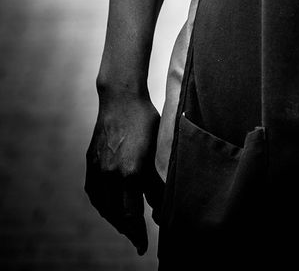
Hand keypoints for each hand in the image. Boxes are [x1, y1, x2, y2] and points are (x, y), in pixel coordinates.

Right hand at [85, 92, 164, 254]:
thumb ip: (157, 181)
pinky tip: (109, 206)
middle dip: (127, 229)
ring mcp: (98, 169)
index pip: (132, 215)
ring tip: (125, 224)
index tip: (143, 246)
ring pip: (103, 205)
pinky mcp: (90, 162)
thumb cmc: (145, 121)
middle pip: (116, 214)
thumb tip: (160, 207)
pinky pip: (94, 192)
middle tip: (136, 238)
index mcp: (130, 173)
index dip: (138, 233)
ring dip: (114, 218)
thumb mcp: (157, 150)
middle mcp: (110, 174)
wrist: (120, 98)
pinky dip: (101, 204)